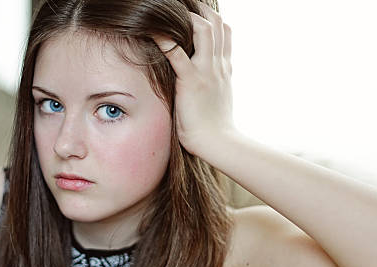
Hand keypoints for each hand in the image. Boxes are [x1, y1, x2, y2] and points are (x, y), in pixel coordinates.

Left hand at [153, 3, 236, 157]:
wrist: (219, 143)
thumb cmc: (214, 127)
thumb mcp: (218, 98)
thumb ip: (213, 82)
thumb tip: (202, 80)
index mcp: (224, 68)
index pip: (224, 31)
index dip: (211, 18)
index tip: (196, 12)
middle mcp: (218, 64)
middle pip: (216, 23)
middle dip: (200, 9)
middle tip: (182, 5)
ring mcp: (206, 71)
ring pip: (203, 30)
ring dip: (186, 17)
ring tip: (167, 12)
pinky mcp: (191, 81)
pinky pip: (177, 53)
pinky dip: (164, 39)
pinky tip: (151, 31)